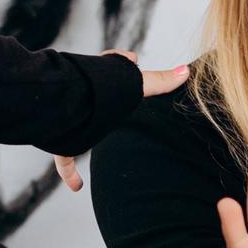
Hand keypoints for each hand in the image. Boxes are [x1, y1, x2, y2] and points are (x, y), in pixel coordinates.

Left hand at [55, 53, 189, 191]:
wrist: (63, 108)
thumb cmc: (98, 93)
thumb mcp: (135, 86)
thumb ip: (158, 81)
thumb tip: (186, 71)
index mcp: (100, 80)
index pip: (111, 63)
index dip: (121, 62)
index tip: (133, 61)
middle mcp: (83, 97)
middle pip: (95, 96)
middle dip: (106, 100)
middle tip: (122, 107)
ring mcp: (70, 119)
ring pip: (77, 122)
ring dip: (86, 131)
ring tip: (102, 138)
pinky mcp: (61, 141)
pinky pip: (64, 158)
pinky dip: (69, 172)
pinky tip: (77, 186)